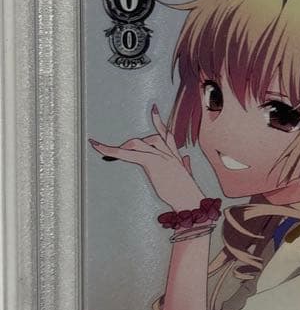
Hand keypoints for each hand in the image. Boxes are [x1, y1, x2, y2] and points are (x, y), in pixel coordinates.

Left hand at [89, 104, 204, 210]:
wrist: (190, 200)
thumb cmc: (188, 193)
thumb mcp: (186, 176)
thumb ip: (186, 166)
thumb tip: (186, 159)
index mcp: (174, 155)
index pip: (166, 134)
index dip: (158, 121)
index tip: (154, 109)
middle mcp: (167, 153)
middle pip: (147, 139)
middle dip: (130, 146)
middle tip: (115, 153)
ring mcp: (160, 156)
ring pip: (136, 144)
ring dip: (119, 149)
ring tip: (104, 151)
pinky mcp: (152, 162)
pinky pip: (128, 154)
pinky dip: (111, 150)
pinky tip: (99, 147)